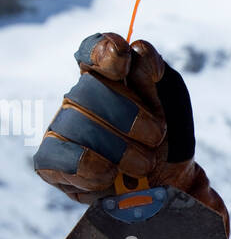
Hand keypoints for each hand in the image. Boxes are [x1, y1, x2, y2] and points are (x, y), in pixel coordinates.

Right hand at [33, 32, 228, 232]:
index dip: (103, 50)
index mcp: (109, 77)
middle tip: (155, 136)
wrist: (166, 188)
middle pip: (89, 88)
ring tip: (143, 165)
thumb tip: (140, 52)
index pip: (94, 50)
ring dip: (117, 147)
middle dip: (128, 114)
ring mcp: (63, 128)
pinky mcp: (51, 161)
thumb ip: (154, 75)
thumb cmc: (168, 144)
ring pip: (77, 123)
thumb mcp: (172, 107)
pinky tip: (110, 174)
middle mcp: (81, 98)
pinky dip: (89, 166)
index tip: (123, 58)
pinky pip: (57, 156)